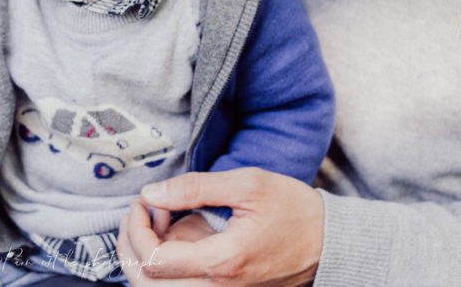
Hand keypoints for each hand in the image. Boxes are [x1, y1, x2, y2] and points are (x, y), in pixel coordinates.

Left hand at [116, 168, 322, 285]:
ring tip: (150, 222)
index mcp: (222, 262)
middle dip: (130, 246)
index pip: (154, 260)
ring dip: (142, 258)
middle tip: (136, 212)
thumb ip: (195, 187)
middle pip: (148, 285)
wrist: (330, 242)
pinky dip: (161, 266)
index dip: (137, 229)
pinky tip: (169, 236)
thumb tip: (152, 192)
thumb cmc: (294, 210)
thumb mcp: (247, 184)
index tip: (142, 200)